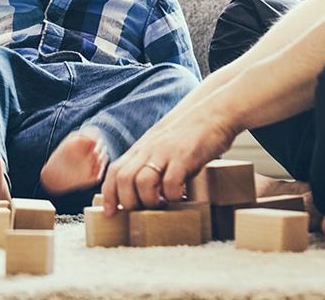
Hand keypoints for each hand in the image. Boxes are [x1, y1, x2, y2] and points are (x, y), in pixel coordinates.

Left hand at [101, 104, 238, 212]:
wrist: (215, 111)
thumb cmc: (190, 132)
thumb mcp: (161, 144)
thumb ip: (149, 162)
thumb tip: (141, 189)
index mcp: (142, 148)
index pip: (114, 172)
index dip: (109, 195)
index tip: (109, 213)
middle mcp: (149, 149)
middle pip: (123, 179)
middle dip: (129, 203)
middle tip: (143, 211)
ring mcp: (166, 151)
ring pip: (142, 182)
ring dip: (149, 201)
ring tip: (162, 205)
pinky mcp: (185, 156)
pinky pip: (171, 183)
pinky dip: (172, 196)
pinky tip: (181, 195)